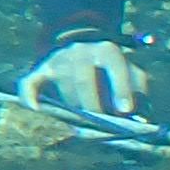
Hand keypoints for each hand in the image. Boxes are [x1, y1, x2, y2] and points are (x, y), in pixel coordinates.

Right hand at [19, 37, 143, 115]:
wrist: (84, 45)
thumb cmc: (113, 68)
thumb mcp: (131, 71)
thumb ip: (139, 91)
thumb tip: (140, 118)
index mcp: (107, 50)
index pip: (114, 67)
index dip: (121, 89)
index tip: (125, 111)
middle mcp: (80, 51)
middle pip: (83, 79)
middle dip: (93, 105)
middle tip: (101, 123)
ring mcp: (59, 60)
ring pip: (64, 87)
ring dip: (75, 109)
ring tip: (84, 125)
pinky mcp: (42, 69)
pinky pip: (30, 82)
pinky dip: (29, 95)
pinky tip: (36, 109)